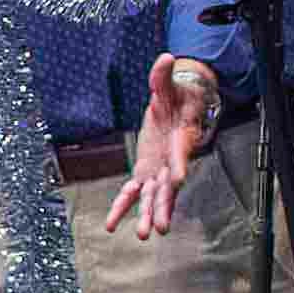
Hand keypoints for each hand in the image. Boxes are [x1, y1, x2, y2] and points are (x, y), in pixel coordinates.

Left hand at [111, 55, 217, 238]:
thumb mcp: (171, 83)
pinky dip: (124, 206)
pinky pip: (133, 191)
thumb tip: (166, 57)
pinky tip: (112, 225)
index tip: (179, 180)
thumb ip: (163, 74)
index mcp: (181, 141)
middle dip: (164, 206)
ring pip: (154, 196)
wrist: (181, 106)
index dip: (180, 166)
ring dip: (148, 215)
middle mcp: (172, 160)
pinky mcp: (146, 171)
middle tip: (162, 226)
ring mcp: (159, 169)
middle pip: (169, 187)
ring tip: (144, 235)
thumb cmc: (180, 97)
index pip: (181, 155)